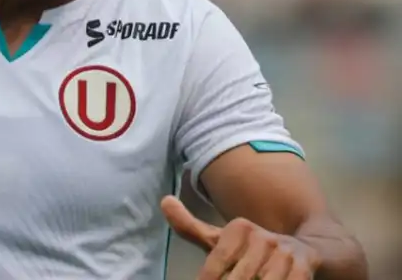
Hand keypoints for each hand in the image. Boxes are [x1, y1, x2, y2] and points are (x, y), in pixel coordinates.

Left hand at [161, 196, 320, 279]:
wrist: (308, 251)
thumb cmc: (253, 251)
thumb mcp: (221, 239)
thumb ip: (190, 226)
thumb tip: (164, 200)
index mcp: (239, 228)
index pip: (218, 262)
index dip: (209, 278)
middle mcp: (262, 237)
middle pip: (238, 277)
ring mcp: (284, 252)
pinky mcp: (304, 267)